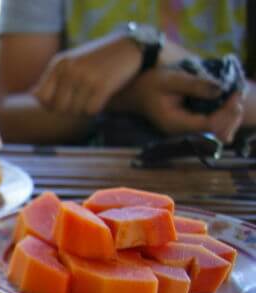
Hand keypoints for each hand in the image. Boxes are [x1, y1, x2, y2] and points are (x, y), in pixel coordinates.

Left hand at [33, 33, 142, 115]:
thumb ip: (53, 77)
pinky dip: (96, 109)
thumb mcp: (71, 61)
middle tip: (80, 103)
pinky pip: (90, 111)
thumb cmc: (97, 58)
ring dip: (83, 109)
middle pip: (57, 108)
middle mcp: (69, 70)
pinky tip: (102, 98)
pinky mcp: (102, 85)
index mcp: (59, 64)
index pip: (41, 98)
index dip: (50, 105)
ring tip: (92, 97)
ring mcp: (85, 77)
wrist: (129, 46)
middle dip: (67, 110)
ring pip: (74, 111)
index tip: (63, 102)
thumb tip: (33, 96)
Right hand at [118, 66, 241, 142]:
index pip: (209, 125)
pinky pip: (212, 126)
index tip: (235, 93)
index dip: (226, 112)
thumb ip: (195, 85)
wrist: (133, 93)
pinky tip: (229, 102)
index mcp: (176, 123)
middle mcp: (182, 131)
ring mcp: (186, 129)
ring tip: (237, 96)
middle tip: (239, 93)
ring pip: (217, 132)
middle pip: (217, 133)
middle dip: (232, 115)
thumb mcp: (171, 79)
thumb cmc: (149, 84)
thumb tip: (220, 90)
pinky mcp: (189, 124)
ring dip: (231, 116)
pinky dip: (224, 115)